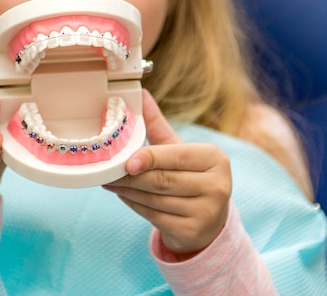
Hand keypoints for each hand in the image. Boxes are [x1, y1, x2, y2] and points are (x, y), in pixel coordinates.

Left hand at [104, 90, 231, 258]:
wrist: (209, 221)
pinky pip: (153, 216)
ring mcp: (208, 212)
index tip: (126, 161)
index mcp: (215, 158)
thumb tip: (141, 93)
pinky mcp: (193, 232)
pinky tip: (123, 195)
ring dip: (127, 190)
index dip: (149, 158)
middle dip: (130, 176)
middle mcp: (218, 185)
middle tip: (108, 170)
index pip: (176, 156)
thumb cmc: (190, 177)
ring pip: (154, 199)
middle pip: (162, 180)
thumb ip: (158, 125)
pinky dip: (134, 204)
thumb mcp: (179, 150)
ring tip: (110, 181)